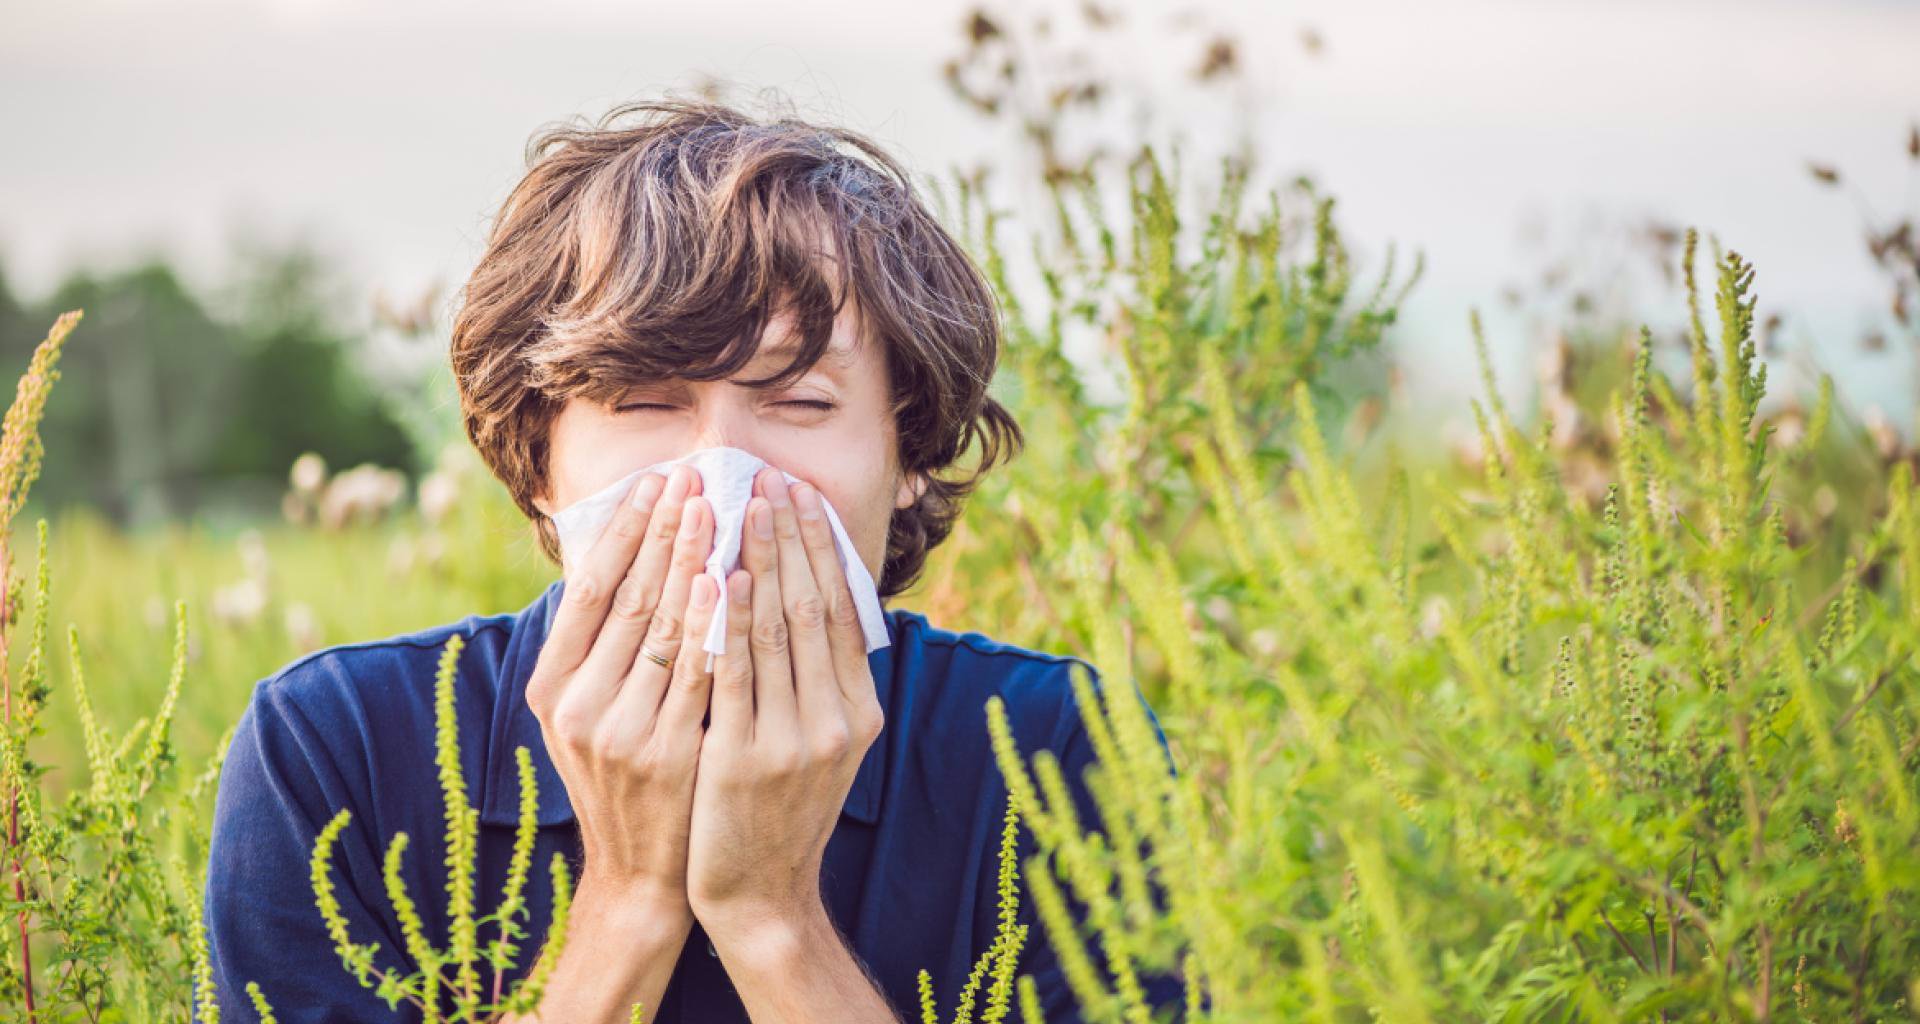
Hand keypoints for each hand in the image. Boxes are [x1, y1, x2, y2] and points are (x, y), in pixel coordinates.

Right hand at [523, 463, 719, 927]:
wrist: (642, 875)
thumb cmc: (624, 779)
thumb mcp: (589, 715)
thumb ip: (599, 648)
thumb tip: (623, 557)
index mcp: (552, 689)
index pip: (588, 590)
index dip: (622, 532)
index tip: (653, 482)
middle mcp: (576, 706)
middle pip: (626, 598)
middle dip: (662, 531)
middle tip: (693, 475)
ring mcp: (619, 732)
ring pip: (661, 628)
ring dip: (690, 560)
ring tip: (716, 506)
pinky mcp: (665, 754)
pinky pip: (695, 674)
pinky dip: (711, 624)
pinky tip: (728, 580)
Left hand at [686, 467, 885, 944]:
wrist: (758, 894)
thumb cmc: (776, 809)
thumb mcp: (818, 744)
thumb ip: (817, 680)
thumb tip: (808, 600)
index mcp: (858, 711)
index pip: (842, 609)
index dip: (821, 547)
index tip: (800, 494)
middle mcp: (837, 720)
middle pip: (813, 607)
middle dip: (790, 536)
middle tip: (770, 479)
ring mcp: (795, 740)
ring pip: (776, 630)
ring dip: (759, 560)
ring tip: (741, 506)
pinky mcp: (746, 758)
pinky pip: (736, 673)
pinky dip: (730, 620)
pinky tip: (720, 576)